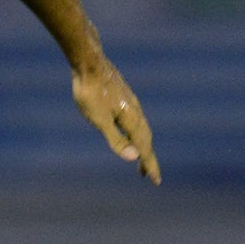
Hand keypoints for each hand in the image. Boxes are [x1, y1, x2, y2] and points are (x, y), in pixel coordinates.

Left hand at [71, 59, 159, 183]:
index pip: (143, 148)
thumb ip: (116, 139)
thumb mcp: (99, 120)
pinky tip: (130, 130)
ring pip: (141, 128)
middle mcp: (136, 112)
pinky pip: (135, 120)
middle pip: (145, 139)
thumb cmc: (90, 92)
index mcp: (131, 120)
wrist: (89, 63)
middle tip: (148, 175)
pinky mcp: (124, 97)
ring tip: (140, 156)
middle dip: (147, 158)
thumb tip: (134, 157)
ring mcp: (131, 103)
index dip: (149, 164)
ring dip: (143, 145)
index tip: (155, 181)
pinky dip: (137, 132)